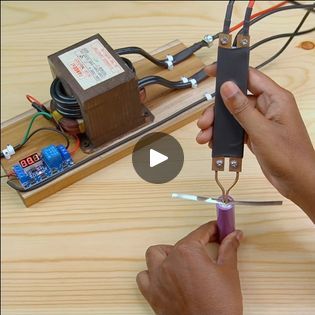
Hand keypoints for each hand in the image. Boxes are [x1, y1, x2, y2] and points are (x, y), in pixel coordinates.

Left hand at [137, 221, 242, 314]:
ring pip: (155, 255)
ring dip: (167, 254)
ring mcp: (158, 278)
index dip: (212, 229)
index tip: (218, 230)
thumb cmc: (219, 307)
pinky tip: (164, 277)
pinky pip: (144, 277)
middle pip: (180, 242)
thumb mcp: (229, 272)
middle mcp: (169, 261)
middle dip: (194, 243)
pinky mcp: (153, 294)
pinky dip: (152, 274)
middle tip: (207, 249)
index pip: (200, 232)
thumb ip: (229, 249)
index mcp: (187, 252)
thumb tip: (234, 235)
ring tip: (182, 261)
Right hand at [196, 65, 314, 221]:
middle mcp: (266, 107)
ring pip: (232, 115)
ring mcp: (260, 121)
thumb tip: (227, 87)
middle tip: (204, 122)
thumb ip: (242, 109)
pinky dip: (223, 135)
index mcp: (275, 98)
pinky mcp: (255, 134)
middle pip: (235, 99)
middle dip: (217, 110)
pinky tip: (213, 142)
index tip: (210, 71)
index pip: (249, 76)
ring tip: (204, 137)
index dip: (229, 72)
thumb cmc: (288, 156)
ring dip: (217, 125)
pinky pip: (235, 129)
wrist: (297, 182)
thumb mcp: (261, 131)